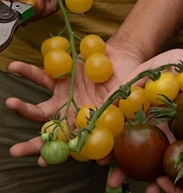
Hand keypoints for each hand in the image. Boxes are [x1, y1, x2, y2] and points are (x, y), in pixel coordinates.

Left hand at [6, 44, 142, 165]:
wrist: (125, 60)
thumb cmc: (130, 85)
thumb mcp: (126, 106)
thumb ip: (117, 128)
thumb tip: (105, 159)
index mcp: (88, 125)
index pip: (71, 145)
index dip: (57, 154)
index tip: (42, 162)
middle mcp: (73, 115)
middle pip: (50, 133)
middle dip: (33, 144)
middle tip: (16, 151)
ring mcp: (65, 98)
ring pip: (40, 109)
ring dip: (23, 108)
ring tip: (11, 104)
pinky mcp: (60, 78)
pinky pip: (42, 76)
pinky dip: (28, 72)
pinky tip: (15, 67)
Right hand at [107, 48, 182, 188]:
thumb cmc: (177, 63)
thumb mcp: (151, 68)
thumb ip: (131, 82)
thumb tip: (108, 102)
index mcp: (146, 112)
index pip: (125, 133)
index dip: (112, 146)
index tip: (99, 158)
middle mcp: (160, 125)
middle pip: (140, 150)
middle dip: (126, 168)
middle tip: (113, 181)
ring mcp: (178, 132)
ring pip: (161, 157)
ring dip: (150, 175)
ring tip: (141, 188)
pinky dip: (178, 166)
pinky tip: (167, 178)